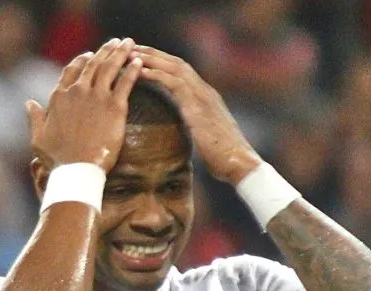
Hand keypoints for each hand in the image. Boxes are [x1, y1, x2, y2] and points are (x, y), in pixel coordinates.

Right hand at [26, 38, 140, 172]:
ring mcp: (97, 97)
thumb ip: (35, 118)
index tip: (89, 55)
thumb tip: (29, 103)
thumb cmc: (57, 159)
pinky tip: (139, 62)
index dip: (81, 61)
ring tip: (129, 43)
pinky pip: (126, 83)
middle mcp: (78, 92)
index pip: (71, 71)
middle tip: (115, 42)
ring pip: (109, 67)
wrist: (77, 170)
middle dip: (105, 50)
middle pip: (93, 64)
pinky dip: (133, 70)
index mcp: (60, 97)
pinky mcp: (115, 107)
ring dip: (120, 52)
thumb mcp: (38, 138)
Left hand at [131, 45, 260, 185]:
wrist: (239, 164)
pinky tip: (140, 72)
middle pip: (177, 63)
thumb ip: (196, 129)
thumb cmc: (224, 159)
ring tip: (131, 54)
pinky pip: (174, 82)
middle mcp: (205, 92)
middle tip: (132, 48)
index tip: (143, 59)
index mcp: (207, 98)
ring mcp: (203, 96)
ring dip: (152, 59)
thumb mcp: (207, 139)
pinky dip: (156, 74)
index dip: (162, 63)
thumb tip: (187, 134)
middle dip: (154, 54)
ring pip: (174, 67)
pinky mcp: (198, 105)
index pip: (182, 73)